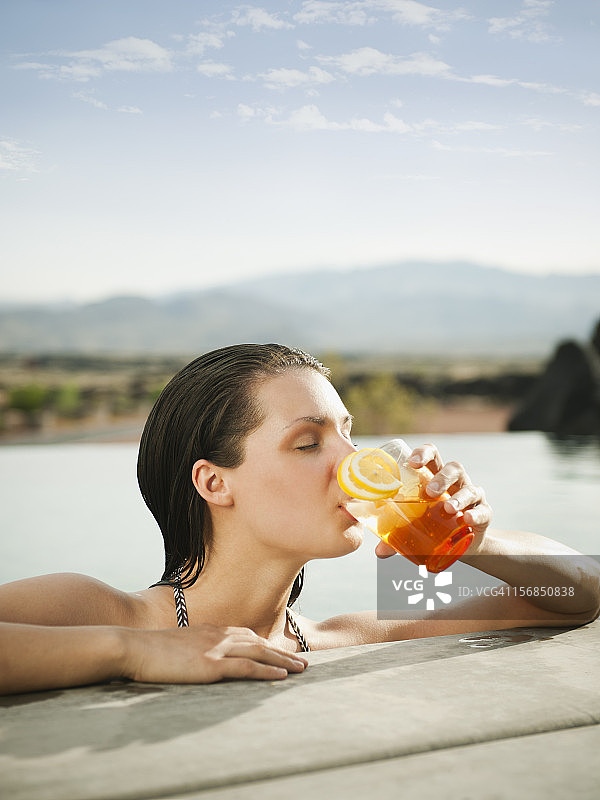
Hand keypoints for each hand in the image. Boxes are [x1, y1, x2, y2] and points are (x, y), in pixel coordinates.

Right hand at [124, 624, 307, 683]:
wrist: (134, 647)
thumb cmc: (150, 650)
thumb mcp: (178, 644)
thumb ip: (194, 647)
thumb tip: (198, 657)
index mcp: (211, 630)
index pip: (247, 635)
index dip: (267, 644)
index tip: (282, 651)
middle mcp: (218, 635)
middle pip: (259, 643)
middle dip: (283, 652)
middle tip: (303, 662)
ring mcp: (216, 649)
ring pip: (259, 653)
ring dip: (283, 661)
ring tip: (301, 669)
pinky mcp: (211, 664)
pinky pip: (246, 667)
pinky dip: (266, 671)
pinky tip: (281, 676)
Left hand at [375, 443, 491, 558]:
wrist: (462, 545)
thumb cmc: (433, 524)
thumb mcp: (414, 526)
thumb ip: (396, 535)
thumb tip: (380, 551)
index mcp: (435, 477)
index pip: (432, 455)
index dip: (424, 453)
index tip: (412, 462)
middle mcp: (455, 483)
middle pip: (453, 468)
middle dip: (442, 477)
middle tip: (430, 491)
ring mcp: (471, 496)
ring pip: (470, 488)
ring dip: (459, 497)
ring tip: (448, 509)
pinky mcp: (484, 513)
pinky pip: (483, 510)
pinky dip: (476, 514)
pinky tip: (467, 519)